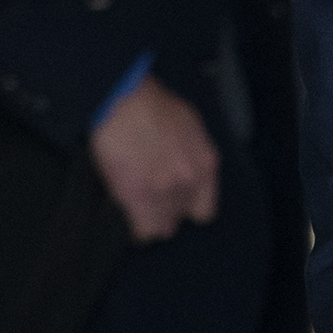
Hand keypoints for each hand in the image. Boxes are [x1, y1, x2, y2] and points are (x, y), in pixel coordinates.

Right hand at [89, 79, 220, 243]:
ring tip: (139, 206)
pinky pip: (142, 233)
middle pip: (181, 219)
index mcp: (205, 165)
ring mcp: (165, 194)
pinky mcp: (138, 198)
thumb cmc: (154, 104)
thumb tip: (184, 168)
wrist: (127, 100)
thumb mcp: (189, 125)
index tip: (176, 202)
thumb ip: (192, 154)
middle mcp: (190, 183)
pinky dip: (135, 227)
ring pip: (162, 230)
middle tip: (153, 199)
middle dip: (168, 212)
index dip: (187, 207)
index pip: (205, 210)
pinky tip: (128, 213)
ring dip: (151, 220)